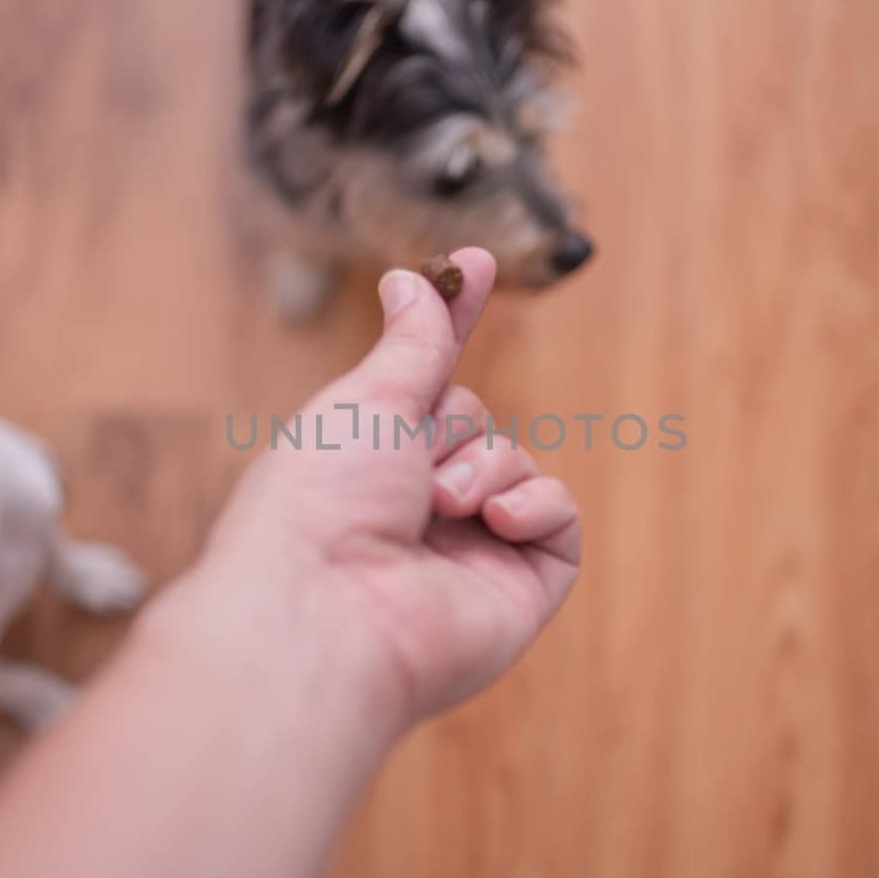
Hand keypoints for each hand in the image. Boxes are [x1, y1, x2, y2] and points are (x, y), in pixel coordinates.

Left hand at [160, 248, 580, 731]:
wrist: (326, 613)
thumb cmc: (320, 505)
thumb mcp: (367, 401)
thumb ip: (413, 341)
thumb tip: (413, 277)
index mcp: (365, 468)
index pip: (423, 382)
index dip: (450, 323)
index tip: (475, 264)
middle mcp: (415, 511)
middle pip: (475, 419)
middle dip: (452, 425)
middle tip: (410, 466)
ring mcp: (469, 552)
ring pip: (517, 463)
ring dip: (486, 468)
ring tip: (441, 506)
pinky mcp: (518, 590)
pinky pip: (558, 517)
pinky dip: (534, 506)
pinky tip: (494, 523)